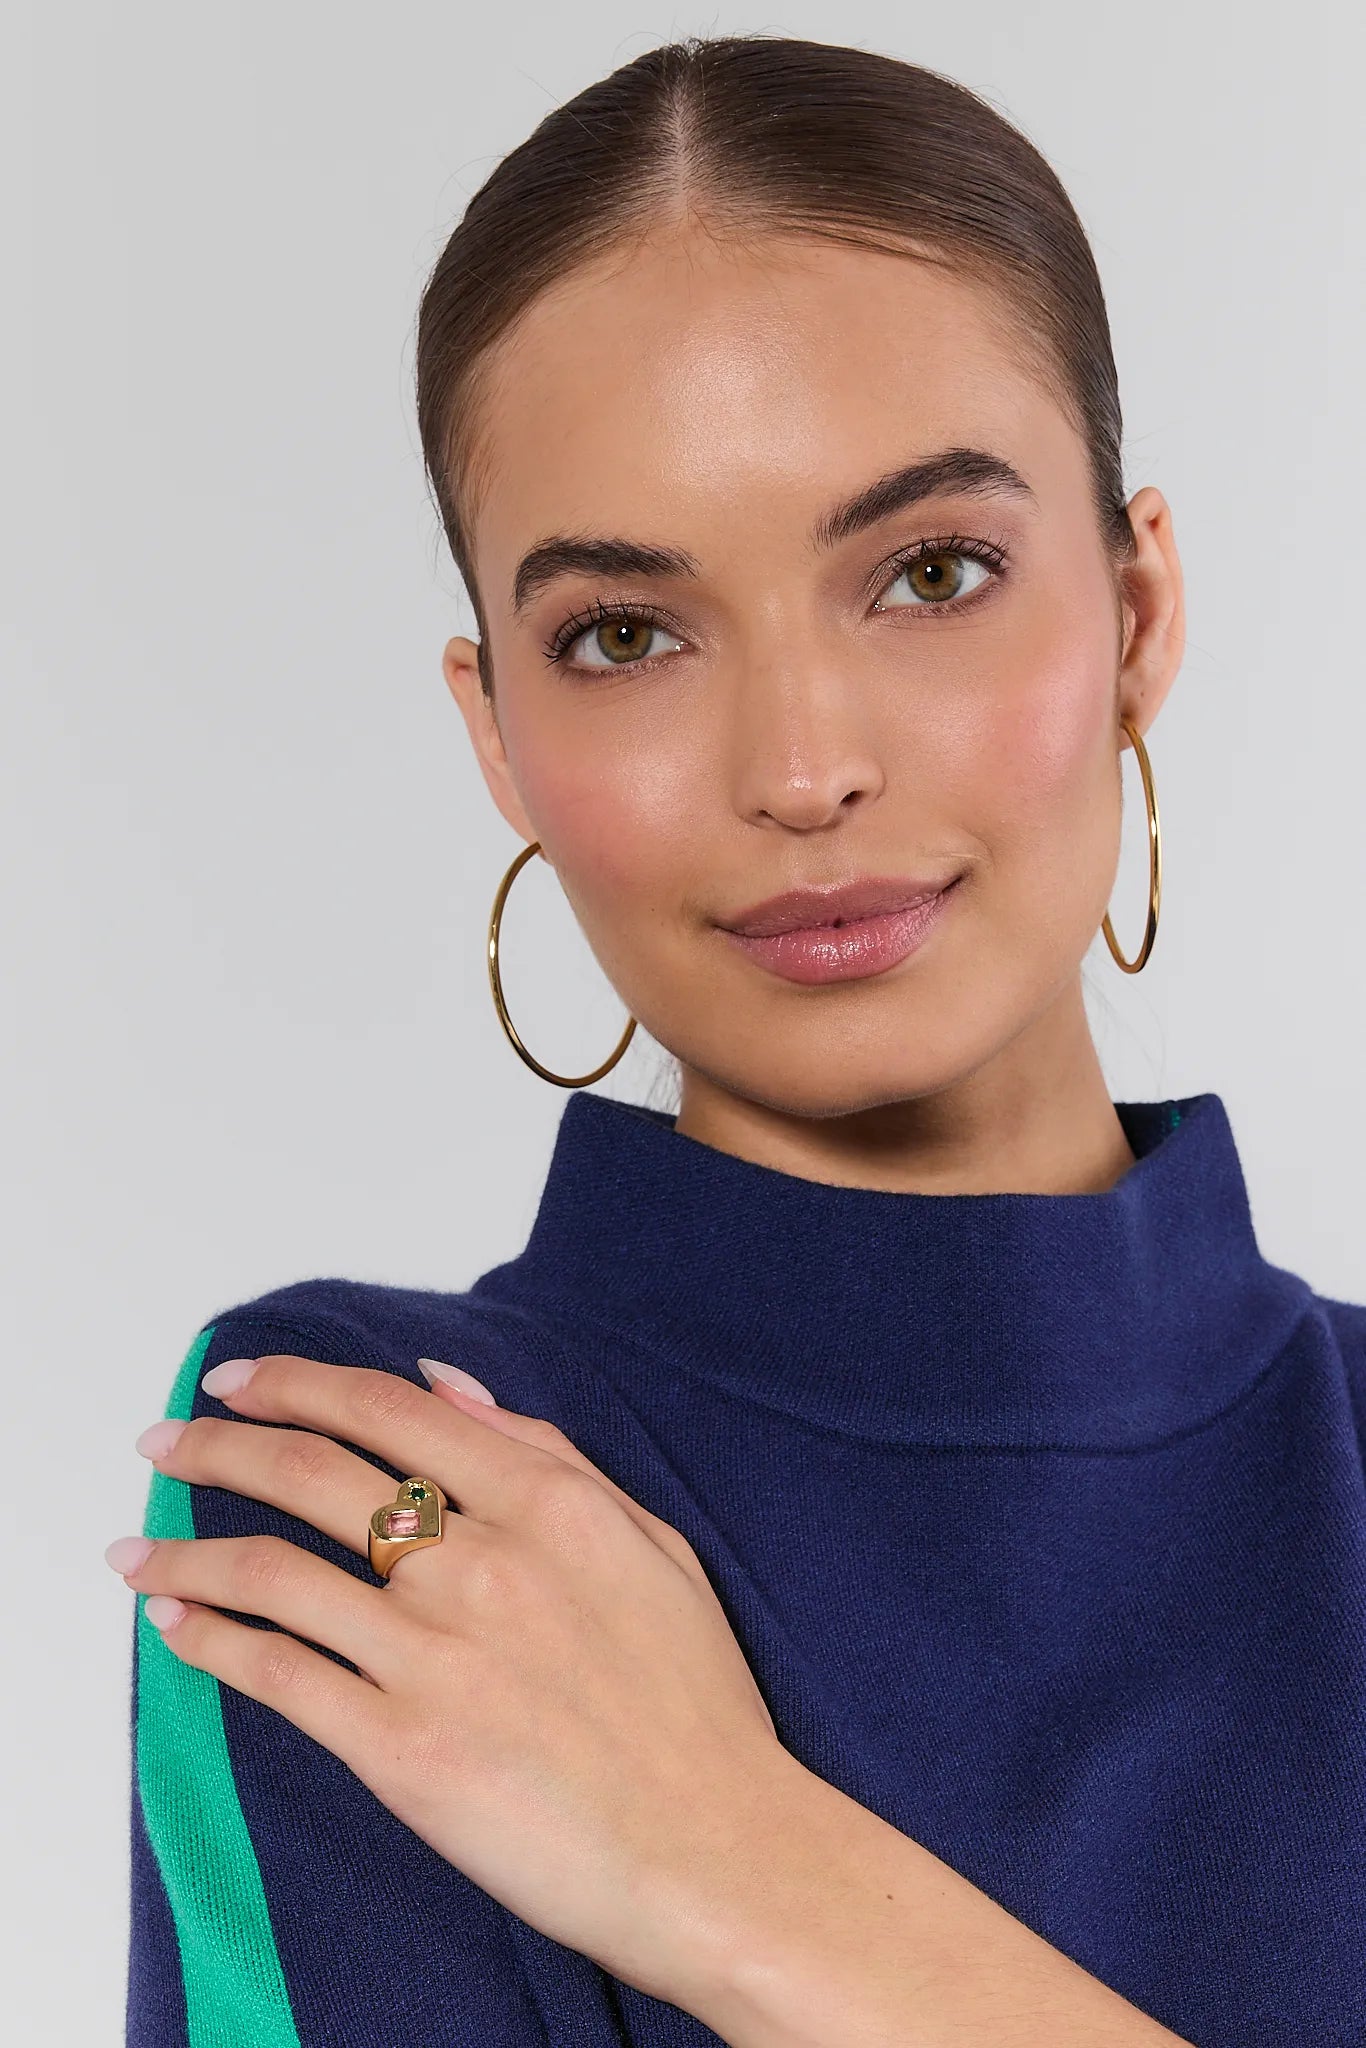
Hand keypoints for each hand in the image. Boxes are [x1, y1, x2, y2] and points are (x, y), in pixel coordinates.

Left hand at [110, 1350, 788, 2014]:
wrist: (713, 1847)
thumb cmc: (691, 1703)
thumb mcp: (648, 1544)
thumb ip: (548, 1453)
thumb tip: (448, 1385)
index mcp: (546, 1503)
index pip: (388, 1412)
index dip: (296, 1385)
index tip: (239, 1382)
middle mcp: (481, 1562)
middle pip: (313, 1474)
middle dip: (219, 1445)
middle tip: (167, 1439)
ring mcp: (435, 1655)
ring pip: (274, 1572)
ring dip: (187, 1552)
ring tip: (136, 1551)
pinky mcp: (400, 1748)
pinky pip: (279, 1676)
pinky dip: (212, 1643)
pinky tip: (176, 1628)